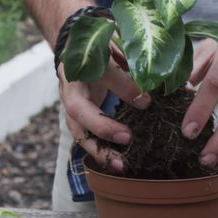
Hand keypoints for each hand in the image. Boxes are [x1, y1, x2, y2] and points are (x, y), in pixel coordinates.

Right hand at [59, 45, 149, 172]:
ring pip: (78, 131)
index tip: (147, 102)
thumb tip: (147, 101)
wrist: (75, 52)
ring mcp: (70, 106)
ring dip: (99, 150)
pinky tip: (116, 164)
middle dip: (103, 127)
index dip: (123, 88)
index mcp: (81, 65)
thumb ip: (129, 74)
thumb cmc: (100, 51)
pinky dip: (99, 152)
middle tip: (128, 138)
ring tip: (120, 166)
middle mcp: (71, 88)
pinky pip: (84, 139)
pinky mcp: (75, 120)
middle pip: (78, 111)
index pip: (102, 74)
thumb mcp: (116, 54)